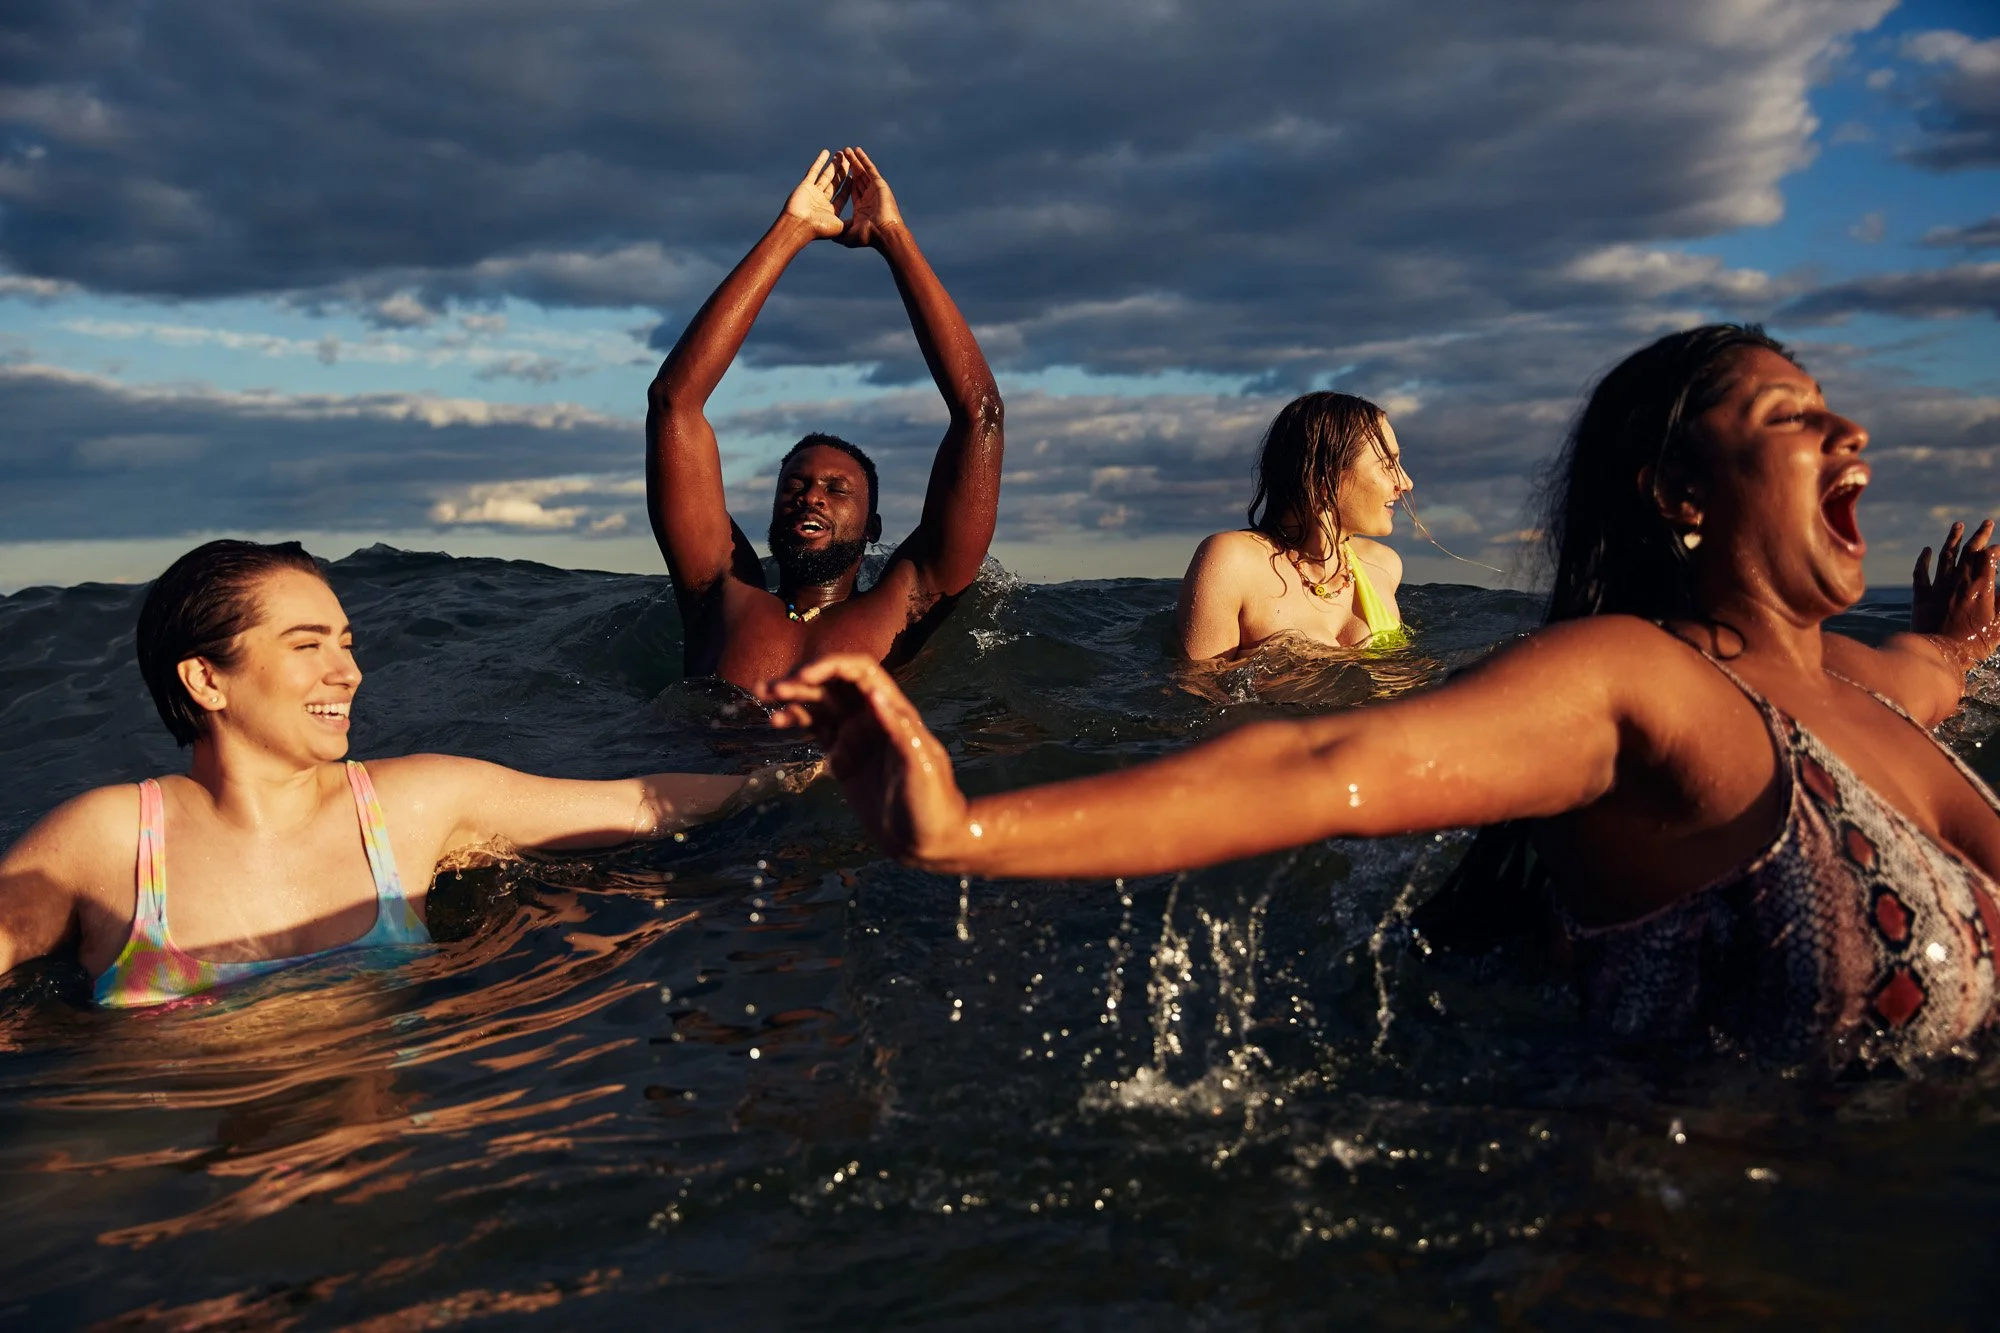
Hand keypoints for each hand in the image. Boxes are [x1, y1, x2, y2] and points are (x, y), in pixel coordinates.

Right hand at [760, 655, 969, 864]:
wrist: (926, 839)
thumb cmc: (932, 802)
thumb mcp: (920, 766)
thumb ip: (899, 730)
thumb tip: (875, 694)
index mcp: (893, 710)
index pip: (859, 672)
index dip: (830, 666)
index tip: (803, 677)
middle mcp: (873, 717)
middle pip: (833, 684)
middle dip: (801, 679)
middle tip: (769, 688)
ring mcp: (856, 736)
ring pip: (819, 704)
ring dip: (792, 696)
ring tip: (763, 695)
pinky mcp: (844, 757)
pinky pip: (816, 729)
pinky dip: (796, 720)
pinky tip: (777, 721)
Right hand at [780, 149, 849, 240]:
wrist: (799, 226)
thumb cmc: (819, 229)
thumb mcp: (839, 227)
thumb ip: (850, 223)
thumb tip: (859, 224)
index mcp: (830, 211)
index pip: (842, 195)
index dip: (849, 185)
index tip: (855, 175)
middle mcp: (822, 201)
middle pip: (835, 183)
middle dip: (842, 172)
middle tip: (848, 160)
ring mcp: (813, 192)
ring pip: (826, 175)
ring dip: (833, 164)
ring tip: (840, 154)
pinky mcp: (805, 185)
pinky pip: (814, 171)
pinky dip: (820, 161)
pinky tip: (826, 152)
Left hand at [832, 146, 903, 248]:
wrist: (884, 234)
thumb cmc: (868, 237)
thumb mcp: (848, 234)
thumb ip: (839, 231)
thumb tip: (829, 235)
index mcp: (862, 208)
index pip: (852, 190)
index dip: (844, 181)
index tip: (838, 172)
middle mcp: (868, 197)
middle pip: (856, 178)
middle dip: (848, 167)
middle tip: (840, 157)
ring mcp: (874, 190)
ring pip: (862, 172)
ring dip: (854, 160)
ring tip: (845, 149)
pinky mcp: (879, 184)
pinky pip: (869, 169)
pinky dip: (863, 159)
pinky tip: (856, 150)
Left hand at [1913, 519, 1999, 668]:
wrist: (1940, 654)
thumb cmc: (1975, 643)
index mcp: (1981, 587)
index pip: (1989, 558)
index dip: (1995, 550)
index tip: (1998, 547)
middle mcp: (1959, 582)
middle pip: (1970, 552)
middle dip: (1979, 535)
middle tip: (1986, 522)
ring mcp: (1939, 588)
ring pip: (1946, 557)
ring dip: (1952, 539)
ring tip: (1957, 525)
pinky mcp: (1921, 597)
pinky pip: (1921, 574)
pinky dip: (1923, 560)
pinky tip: (1927, 550)